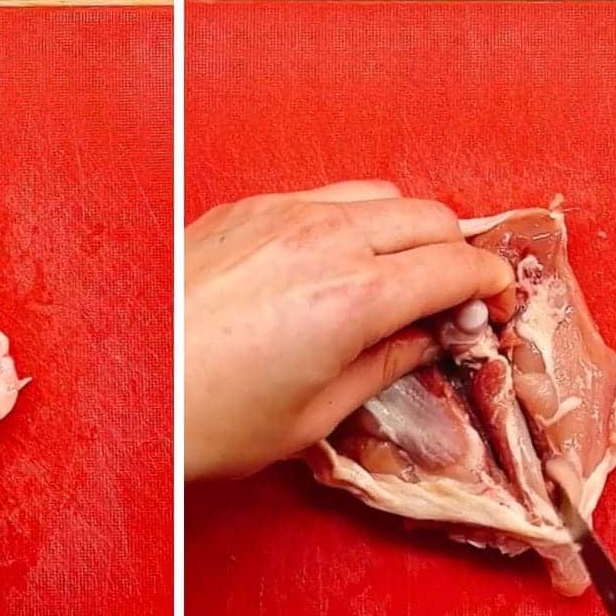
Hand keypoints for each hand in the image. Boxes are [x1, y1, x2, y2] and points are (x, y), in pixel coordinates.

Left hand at [184, 180, 514, 479]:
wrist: (120, 394)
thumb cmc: (210, 419)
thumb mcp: (316, 413)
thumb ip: (388, 362)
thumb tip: (431, 337)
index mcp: (354, 295)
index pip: (456, 263)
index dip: (490, 281)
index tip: (496, 302)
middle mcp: (323, 238)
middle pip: (427, 216)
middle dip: (456, 251)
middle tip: (453, 295)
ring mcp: (278, 214)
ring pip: (376, 195)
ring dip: (404, 228)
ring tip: (396, 275)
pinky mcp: (241, 210)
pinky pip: (320, 197)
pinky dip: (348, 220)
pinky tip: (332, 263)